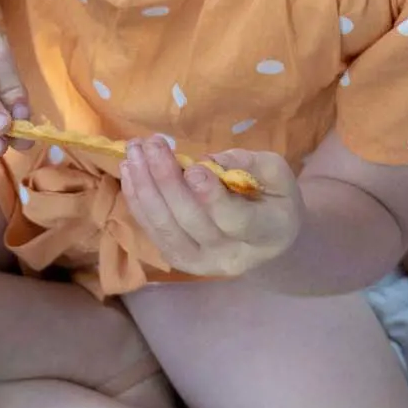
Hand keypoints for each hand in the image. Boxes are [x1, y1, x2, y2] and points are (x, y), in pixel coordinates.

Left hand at [119, 136, 300, 278]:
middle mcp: (231, 256)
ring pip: (165, 228)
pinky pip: (152, 231)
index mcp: (267, 233)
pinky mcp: (178, 262)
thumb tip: (208, 161)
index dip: (212, 197)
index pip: (236, 220)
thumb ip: (250, 165)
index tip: (193, 167)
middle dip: (167, 180)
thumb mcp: (277, 174)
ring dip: (145, 188)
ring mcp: (200, 263)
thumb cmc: (274, 199)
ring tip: (134, 153)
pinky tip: (130, 172)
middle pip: (191, 221)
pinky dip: (138, 201)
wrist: (265, 241)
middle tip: (152, 144)